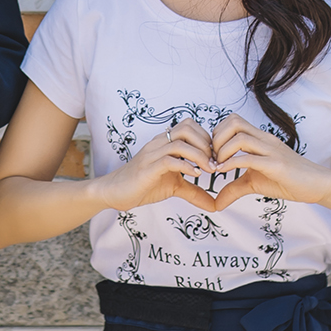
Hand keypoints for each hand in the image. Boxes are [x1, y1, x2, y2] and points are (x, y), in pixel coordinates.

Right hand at [94, 120, 218, 214]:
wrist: (115, 192)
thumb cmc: (144, 185)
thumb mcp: (174, 187)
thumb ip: (194, 192)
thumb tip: (215, 205)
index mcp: (165, 142)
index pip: (190, 126)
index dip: (206, 138)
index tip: (215, 157)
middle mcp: (159, 143)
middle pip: (187, 127)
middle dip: (206, 144)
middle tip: (214, 162)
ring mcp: (152, 154)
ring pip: (180, 142)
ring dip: (200, 155)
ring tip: (209, 170)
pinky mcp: (148, 168)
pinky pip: (170, 160)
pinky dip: (187, 167)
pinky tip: (195, 176)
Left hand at [198, 113, 330, 211]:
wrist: (317, 185)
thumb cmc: (287, 180)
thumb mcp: (255, 183)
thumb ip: (234, 188)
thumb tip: (216, 203)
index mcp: (259, 138)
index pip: (232, 121)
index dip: (217, 134)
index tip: (211, 153)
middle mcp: (264, 139)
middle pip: (233, 121)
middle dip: (216, 138)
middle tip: (212, 158)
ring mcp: (271, 150)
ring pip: (240, 136)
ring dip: (222, 150)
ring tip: (218, 166)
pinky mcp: (276, 165)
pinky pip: (250, 158)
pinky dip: (232, 163)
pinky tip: (224, 172)